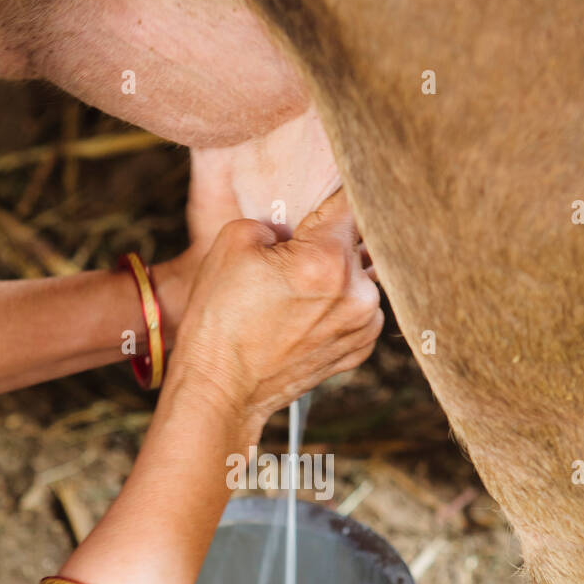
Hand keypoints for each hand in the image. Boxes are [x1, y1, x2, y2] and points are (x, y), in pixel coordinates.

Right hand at [165, 188, 382, 434]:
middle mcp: (358, 294)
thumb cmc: (220, 321)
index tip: (319, 196)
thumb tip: (294, 227)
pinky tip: (302, 317)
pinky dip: (337, 305)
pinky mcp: (360, 349)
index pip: (348, 201)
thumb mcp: (232, 242)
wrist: (223, 389)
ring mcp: (364, 325)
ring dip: (335, 274)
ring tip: (294, 293)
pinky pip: (358, 309)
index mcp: (327, 260)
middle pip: (356, 241)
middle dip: (327, 239)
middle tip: (291, 254)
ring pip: (359, 276)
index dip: (329, 194)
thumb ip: (276, 219)